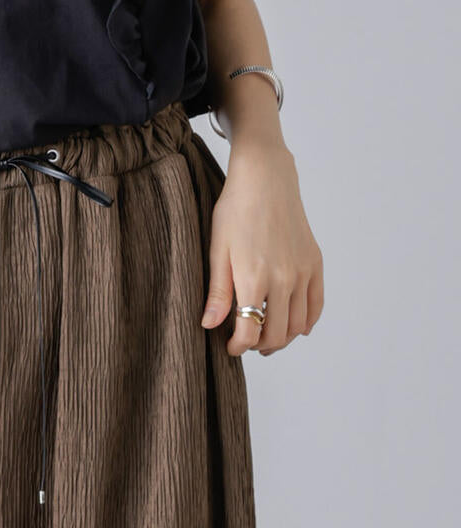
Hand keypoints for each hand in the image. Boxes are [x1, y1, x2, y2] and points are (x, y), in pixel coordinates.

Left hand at [200, 140, 324, 358]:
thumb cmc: (235, 210)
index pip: (251, 332)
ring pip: (298, 324)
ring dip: (283, 338)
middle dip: (260, 346)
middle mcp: (284, 279)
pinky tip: (296, 327)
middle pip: (277, 334)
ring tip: (267, 338)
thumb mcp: (217, 249)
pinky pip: (316, 305)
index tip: (230, 348)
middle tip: (246, 344)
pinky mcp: (315, 263)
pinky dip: (307, 322)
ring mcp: (303, 272)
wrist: (265, 179)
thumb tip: (210, 325)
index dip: (239, 347)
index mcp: (254, 278)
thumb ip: (218, 291)